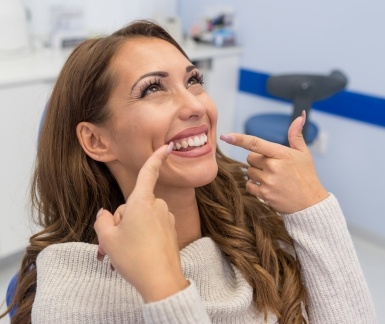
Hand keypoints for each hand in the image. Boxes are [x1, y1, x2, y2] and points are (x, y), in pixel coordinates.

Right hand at [94, 143, 187, 301]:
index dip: (157, 157)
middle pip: (134, 205)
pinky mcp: (171, 231)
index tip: (167, 146)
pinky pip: (153, 227)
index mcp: (142, 202)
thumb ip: (103, 220)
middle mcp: (157, 206)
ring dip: (132, 230)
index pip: (149, 172)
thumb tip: (107, 214)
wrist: (161, 282)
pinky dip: (143, 236)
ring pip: (143, 217)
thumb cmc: (133, 257)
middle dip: (123, 220)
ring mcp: (166, 219)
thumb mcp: (107, 238)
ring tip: (125, 251)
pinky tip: (138, 253)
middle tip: (115, 243)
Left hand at [220, 112, 327, 213]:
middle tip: (274, 168)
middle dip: (258, 161)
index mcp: (281, 154)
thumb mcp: (304, 153)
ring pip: (249, 171)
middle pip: (250, 158)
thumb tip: (300, 116)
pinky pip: (249, 185)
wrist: (310, 203)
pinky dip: (254, 186)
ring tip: (273, 178)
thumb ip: (296, 135)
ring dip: (257, 174)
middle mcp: (273, 166)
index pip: (255, 143)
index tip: (225, 136)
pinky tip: (268, 187)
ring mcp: (268, 181)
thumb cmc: (306, 176)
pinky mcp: (264, 194)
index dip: (239, 139)